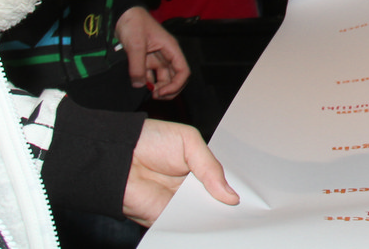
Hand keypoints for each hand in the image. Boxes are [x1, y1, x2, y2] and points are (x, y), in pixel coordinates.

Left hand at [115, 5, 189, 99]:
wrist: (121, 15)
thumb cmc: (133, 23)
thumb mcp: (135, 44)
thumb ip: (137, 66)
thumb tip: (139, 85)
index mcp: (171, 49)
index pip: (183, 71)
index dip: (176, 85)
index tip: (161, 92)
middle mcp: (166, 55)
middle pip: (175, 78)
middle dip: (167, 90)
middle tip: (154, 96)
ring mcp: (156, 59)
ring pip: (163, 79)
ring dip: (157, 88)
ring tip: (145, 93)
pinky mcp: (145, 61)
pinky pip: (150, 76)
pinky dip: (146, 84)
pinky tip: (138, 85)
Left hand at [122, 119, 238, 226]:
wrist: (117, 152)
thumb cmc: (149, 139)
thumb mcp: (189, 142)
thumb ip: (210, 167)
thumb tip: (230, 195)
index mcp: (198, 169)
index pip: (221, 184)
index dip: (235, 189)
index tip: (251, 196)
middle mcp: (188, 189)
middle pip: (214, 203)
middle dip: (227, 207)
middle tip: (247, 211)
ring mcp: (176, 204)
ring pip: (201, 217)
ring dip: (213, 219)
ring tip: (232, 220)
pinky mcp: (162, 218)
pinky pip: (182, 226)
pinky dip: (194, 228)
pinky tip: (207, 224)